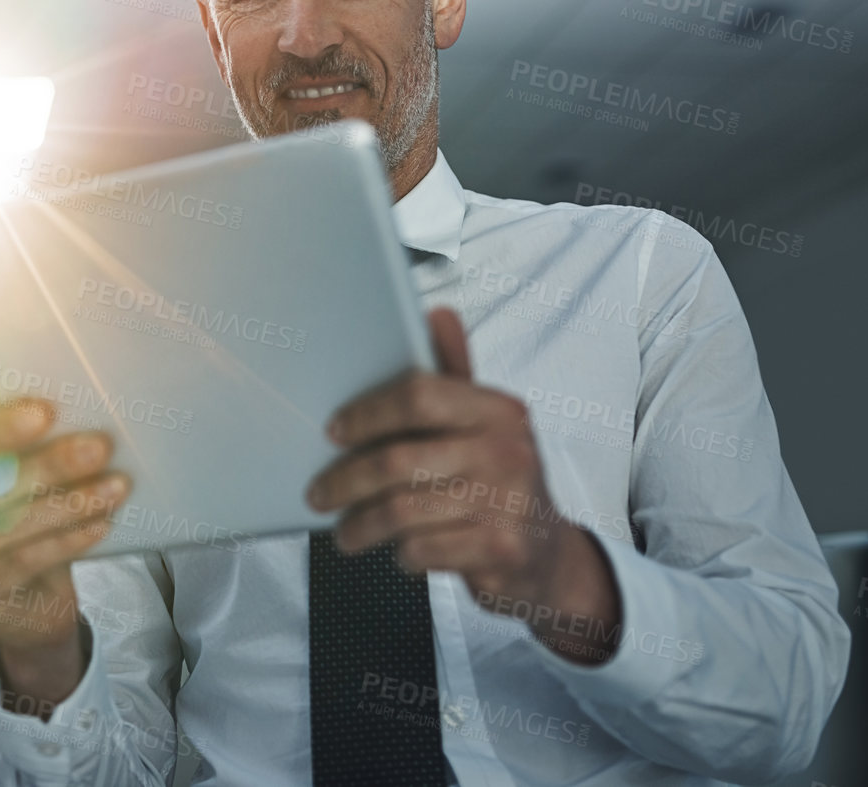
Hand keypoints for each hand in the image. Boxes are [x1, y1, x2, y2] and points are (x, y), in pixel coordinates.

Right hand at [0, 389, 132, 704]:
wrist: (25, 605)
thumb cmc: (16, 525)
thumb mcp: (4, 484)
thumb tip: (8, 383)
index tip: (45, 411)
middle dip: (47, 465)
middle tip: (99, 446)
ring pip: (12, 528)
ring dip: (70, 503)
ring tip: (116, 485)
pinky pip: (28, 563)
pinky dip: (69, 540)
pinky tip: (102, 523)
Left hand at [305, 308, 621, 663]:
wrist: (547, 555)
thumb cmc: (498, 481)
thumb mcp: (482, 425)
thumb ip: (454, 373)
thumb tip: (438, 313)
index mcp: (498, 409)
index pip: (418, 395)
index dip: (367, 413)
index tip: (333, 432)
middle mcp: (507, 450)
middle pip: (398, 461)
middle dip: (346, 481)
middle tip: (319, 494)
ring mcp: (508, 502)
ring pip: (402, 511)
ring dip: (362, 525)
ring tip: (346, 531)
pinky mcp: (502, 549)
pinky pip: (423, 550)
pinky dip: (401, 554)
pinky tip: (399, 551)